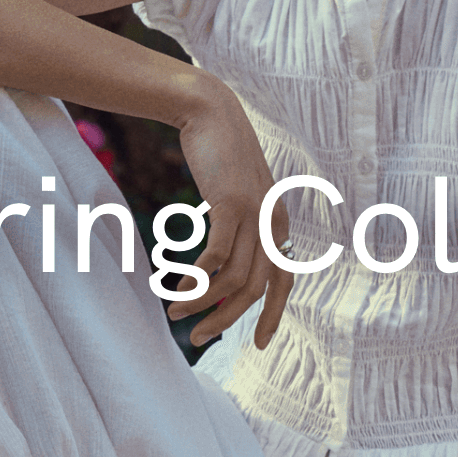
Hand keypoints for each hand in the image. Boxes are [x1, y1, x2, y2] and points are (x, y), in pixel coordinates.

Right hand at [166, 76, 295, 350]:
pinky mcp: (232, 204)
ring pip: (233, 278)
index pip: (283, 281)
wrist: (211, 112)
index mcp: (278, 223)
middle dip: (226, 318)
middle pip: (255, 288)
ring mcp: (255, 213)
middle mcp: (273, 222)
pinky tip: (174, 286)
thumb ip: (240, 228)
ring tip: (174, 312)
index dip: (272, 315)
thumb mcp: (237, 196)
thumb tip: (224, 267)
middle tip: (197, 337)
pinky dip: (196, 277)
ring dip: (201, 300)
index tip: (257, 344)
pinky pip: (216, 256)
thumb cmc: (219, 156)